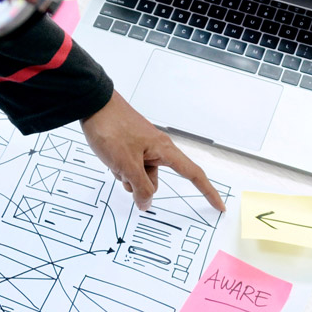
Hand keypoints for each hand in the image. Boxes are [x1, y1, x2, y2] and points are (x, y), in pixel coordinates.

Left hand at [81, 92, 224, 211]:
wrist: (92, 105)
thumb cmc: (111, 129)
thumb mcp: (126, 165)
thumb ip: (140, 187)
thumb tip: (146, 204)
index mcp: (164, 150)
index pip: (193, 174)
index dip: (208, 192)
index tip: (219, 206)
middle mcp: (157, 149)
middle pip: (154, 180)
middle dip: (137, 183)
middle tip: (122, 169)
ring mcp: (142, 148)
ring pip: (138, 176)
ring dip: (124, 175)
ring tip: (112, 159)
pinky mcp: (129, 147)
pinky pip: (128, 167)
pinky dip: (118, 168)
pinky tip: (108, 156)